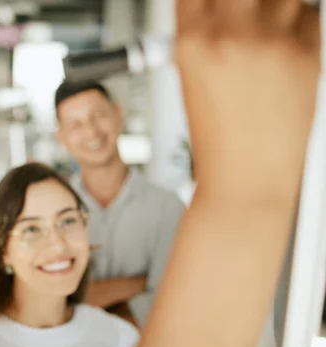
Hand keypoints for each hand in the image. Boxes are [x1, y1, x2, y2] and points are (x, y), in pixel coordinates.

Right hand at [176, 0, 319, 198]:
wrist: (248, 176)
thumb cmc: (218, 139)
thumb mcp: (190, 79)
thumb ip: (201, 34)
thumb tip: (213, 8)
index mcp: (192, 41)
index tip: (212, 3)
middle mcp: (230, 33)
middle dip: (243, 2)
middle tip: (242, 14)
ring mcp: (270, 40)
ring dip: (274, 5)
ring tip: (265, 29)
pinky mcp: (308, 50)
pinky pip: (309, 11)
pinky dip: (299, 20)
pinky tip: (284, 44)